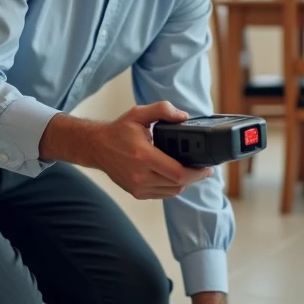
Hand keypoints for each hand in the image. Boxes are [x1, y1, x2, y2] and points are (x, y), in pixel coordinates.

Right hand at [39, 102, 212, 198]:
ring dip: (184, 182)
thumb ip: (163, 110)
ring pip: (172, 191)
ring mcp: (138, 187)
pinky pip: (163, 194)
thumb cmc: (119, 131)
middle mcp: (140, 175)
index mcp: (143, 156)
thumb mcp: (139, 113)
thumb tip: (184, 116)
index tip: (207, 167)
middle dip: (194, 176)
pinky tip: (174, 175)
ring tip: (189, 169)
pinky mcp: (137, 193)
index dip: (197, 172)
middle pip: (178, 184)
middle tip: (203, 167)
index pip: (177, 173)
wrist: (97, 147)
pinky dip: (172, 186)